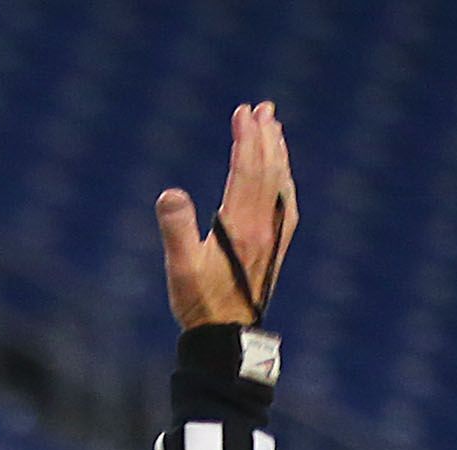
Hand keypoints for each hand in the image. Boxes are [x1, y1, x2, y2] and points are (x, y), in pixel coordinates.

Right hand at [157, 102, 295, 328]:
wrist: (227, 335)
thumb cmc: (199, 303)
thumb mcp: (180, 269)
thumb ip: (176, 230)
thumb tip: (169, 193)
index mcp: (241, 226)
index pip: (247, 171)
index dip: (246, 139)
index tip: (243, 113)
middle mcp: (265, 225)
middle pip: (268, 170)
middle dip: (265, 137)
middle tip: (263, 108)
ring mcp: (274, 235)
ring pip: (280, 183)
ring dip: (277, 152)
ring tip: (274, 127)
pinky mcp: (275, 245)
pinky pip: (287, 202)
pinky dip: (284, 178)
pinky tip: (282, 172)